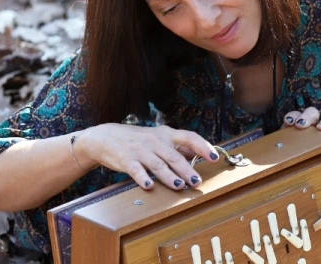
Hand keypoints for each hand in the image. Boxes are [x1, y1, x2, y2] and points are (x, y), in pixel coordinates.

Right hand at [79, 124, 218, 190]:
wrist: (106, 137)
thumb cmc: (137, 140)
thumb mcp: (158, 138)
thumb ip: (177, 147)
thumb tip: (199, 155)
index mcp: (166, 134)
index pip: (189, 137)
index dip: (203, 146)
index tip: (214, 157)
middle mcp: (154, 140)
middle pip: (174, 155)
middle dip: (186, 169)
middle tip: (197, 181)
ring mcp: (140, 150)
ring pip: (157, 163)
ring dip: (168, 176)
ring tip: (179, 186)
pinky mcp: (126, 159)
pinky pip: (136, 169)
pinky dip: (143, 178)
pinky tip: (149, 186)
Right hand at [282, 107, 320, 164]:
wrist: (300, 165)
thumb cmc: (317, 161)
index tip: (320, 129)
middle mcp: (311, 125)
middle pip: (312, 113)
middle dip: (308, 117)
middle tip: (301, 125)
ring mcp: (298, 124)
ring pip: (299, 113)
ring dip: (296, 116)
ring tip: (291, 124)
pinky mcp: (287, 128)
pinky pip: (288, 117)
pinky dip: (288, 117)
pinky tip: (286, 123)